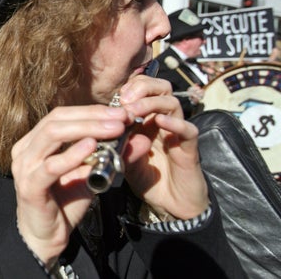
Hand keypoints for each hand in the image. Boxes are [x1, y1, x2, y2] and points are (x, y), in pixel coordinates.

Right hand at [11, 105, 126, 264]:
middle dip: (92, 116)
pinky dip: (71, 154)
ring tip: (113, 129)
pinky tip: (91, 147)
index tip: (119, 112)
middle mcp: (25, 150)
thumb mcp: (91, 174)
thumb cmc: (65, 202)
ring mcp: (24, 167)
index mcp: (34, 142)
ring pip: (52, 135)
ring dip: (86, 129)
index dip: (91, 111)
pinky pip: (51, 166)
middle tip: (120, 117)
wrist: (47, 237)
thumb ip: (111, 156)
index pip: (61, 115)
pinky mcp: (29, 187)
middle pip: (56, 120)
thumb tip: (140, 139)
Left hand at [118, 75, 208, 219]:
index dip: (131, 87)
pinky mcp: (189, 149)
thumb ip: (115, 142)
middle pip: (162, 88)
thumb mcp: (123, 158)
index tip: (116, 97)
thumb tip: (103, 126)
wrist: (170, 205)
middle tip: (125, 99)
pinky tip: (160, 121)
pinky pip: (188, 130)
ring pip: (172, 104)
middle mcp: (163, 122)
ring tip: (134, 110)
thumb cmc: (146, 178)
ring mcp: (177, 134)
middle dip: (143, 87)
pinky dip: (175, 123)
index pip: (144, 89)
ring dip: (151, 103)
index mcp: (146, 120)